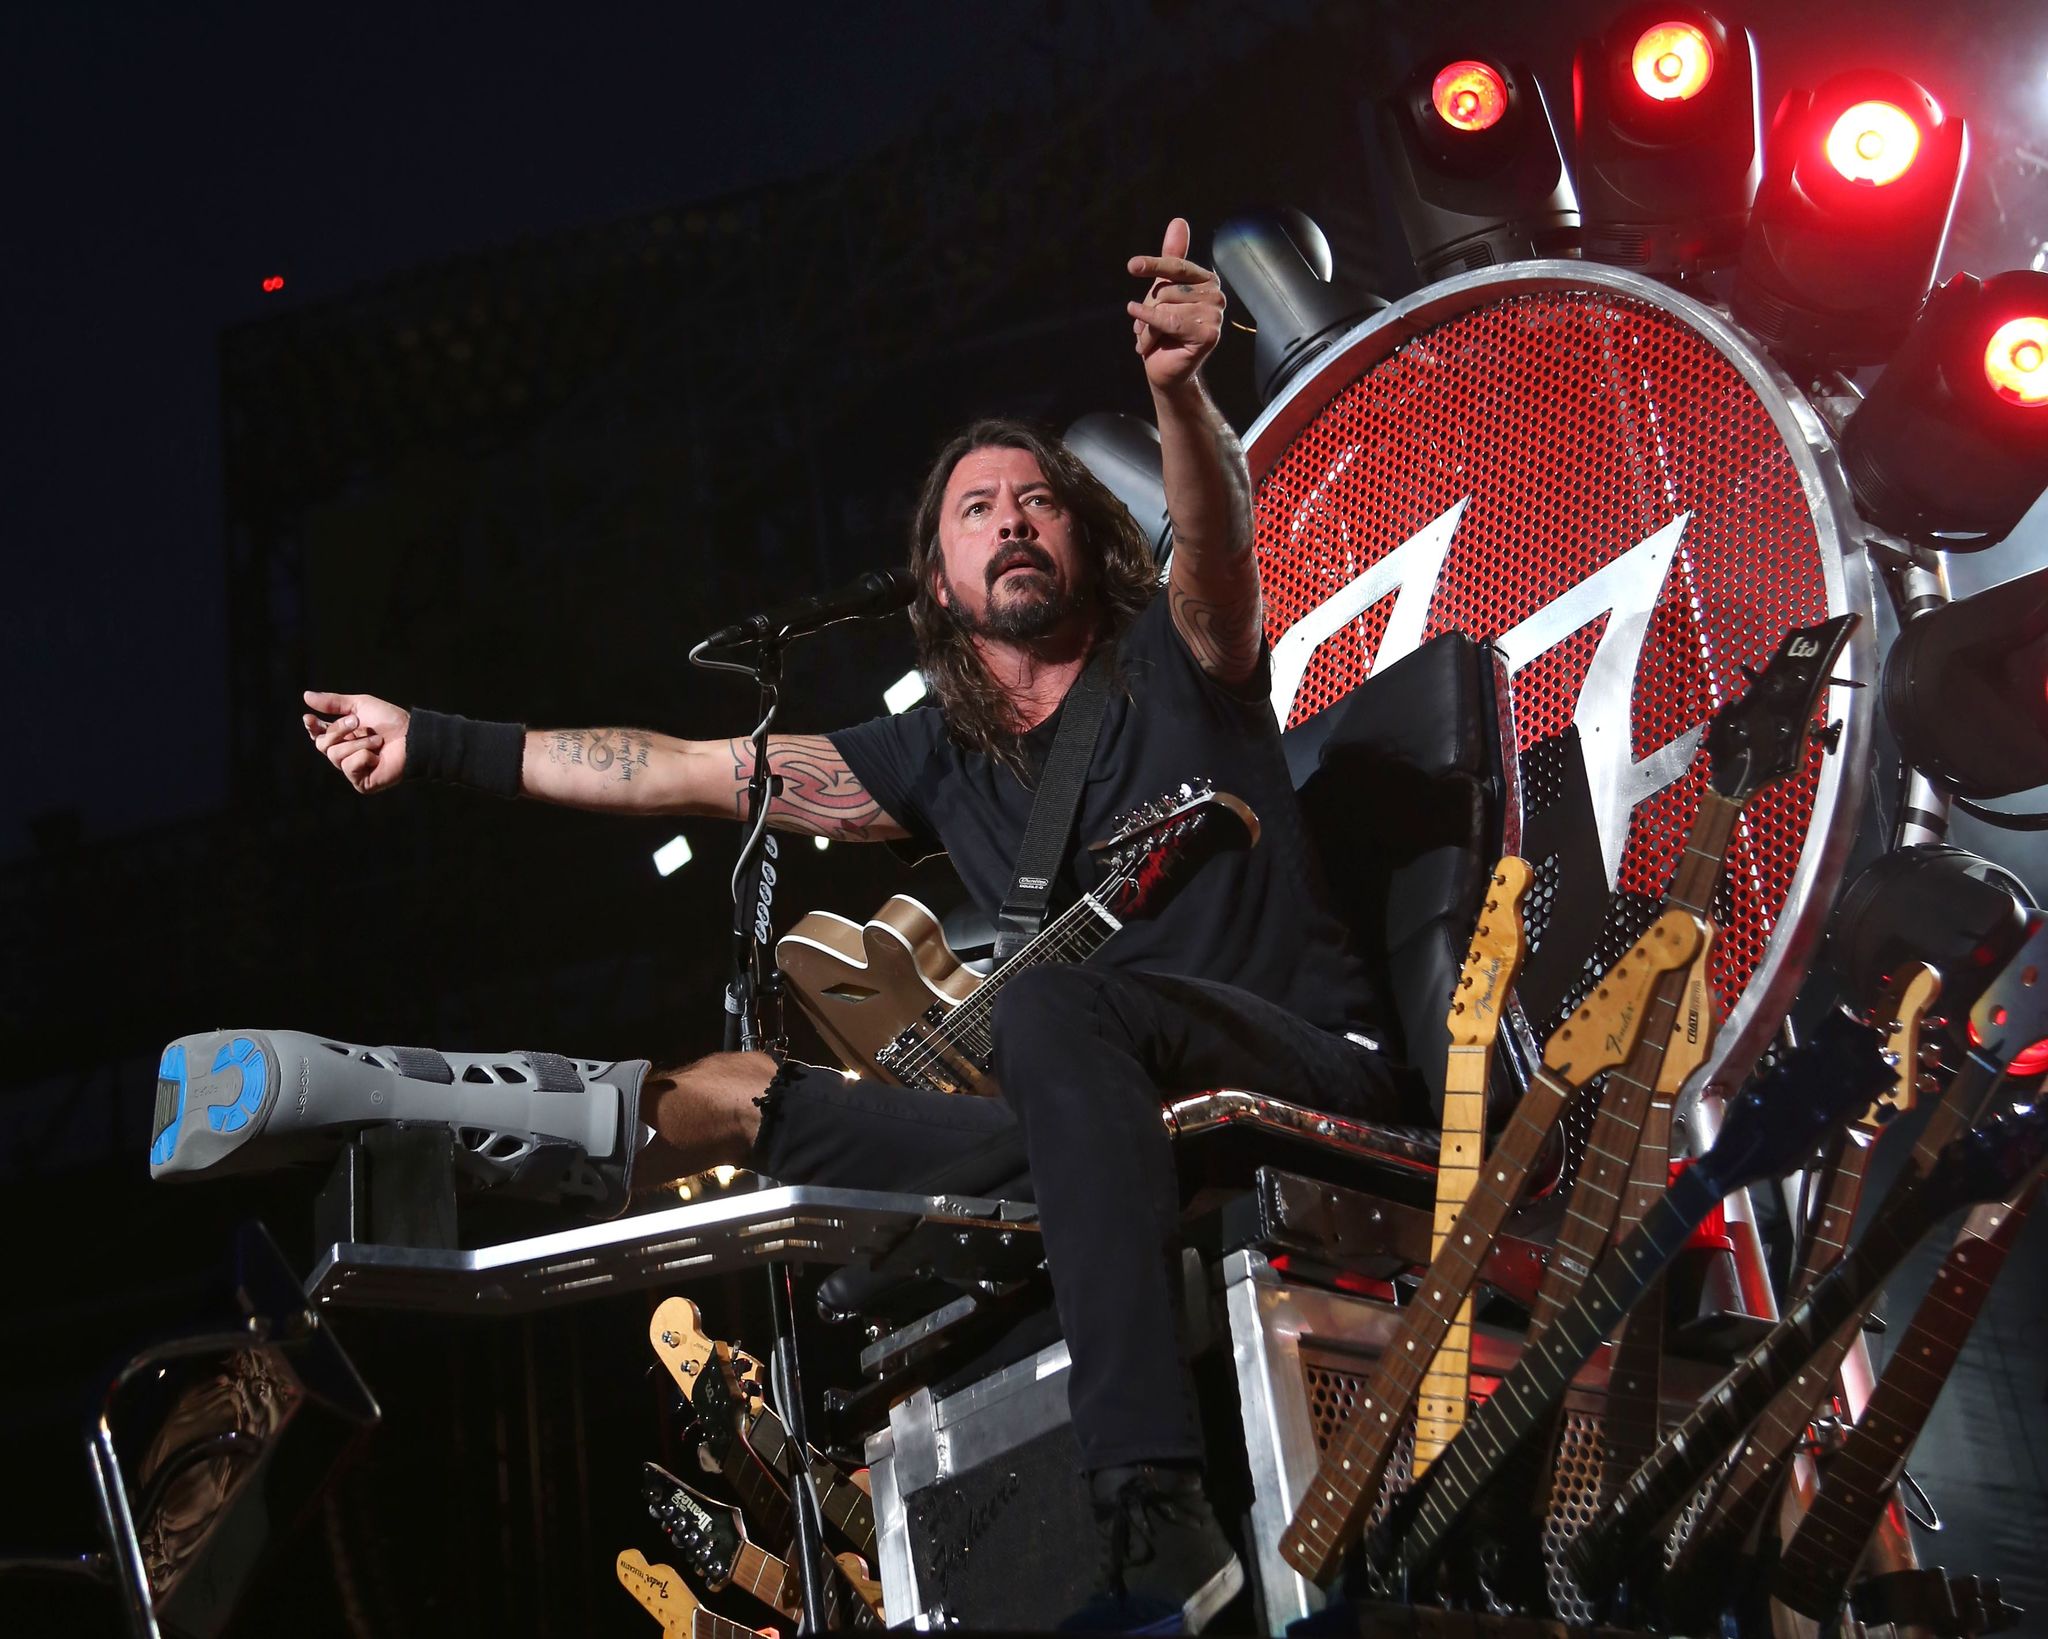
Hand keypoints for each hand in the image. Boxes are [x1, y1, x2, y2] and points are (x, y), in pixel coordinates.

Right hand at [302, 689, 407, 793]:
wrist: (412, 736)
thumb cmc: (390, 721)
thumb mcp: (359, 705)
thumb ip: (333, 703)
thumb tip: (305, 696)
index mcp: (343, 736)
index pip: (318, 734)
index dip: (312, 727)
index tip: (309, 718)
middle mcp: (346, 753)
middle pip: (322, 744)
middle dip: (338, 730)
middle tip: (357, 722)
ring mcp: (353, 770)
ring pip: (335, 755)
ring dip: (358, 743)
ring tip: (377, 741)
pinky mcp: (361, 783)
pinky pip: (349, 767)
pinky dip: (364, 757)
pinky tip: (377, 757)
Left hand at [1127, 217, 1226, 393]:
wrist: (1167, 371)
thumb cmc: (1164, 331)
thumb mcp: (1163, 290)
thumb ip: (1171, 257)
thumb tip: (1179, 221)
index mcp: (1207, 280)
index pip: (1176, 266)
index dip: (1153, 265)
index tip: (1132, 267)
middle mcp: (1216, 295)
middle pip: (1166, 289)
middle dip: (1149, 309)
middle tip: (1149, 328)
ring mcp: (1215, 315)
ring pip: (1164, 307)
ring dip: (1148, 326)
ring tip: (1153, 339)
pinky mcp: (1208, 334)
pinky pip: (1167, 321)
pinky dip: (1149, 325)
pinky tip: (1139, 332)